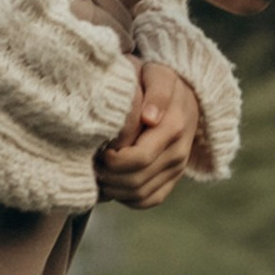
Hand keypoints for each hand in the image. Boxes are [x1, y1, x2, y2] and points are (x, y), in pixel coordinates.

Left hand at [95, 61, 200, 210]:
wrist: (184, 93)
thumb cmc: (158, 81)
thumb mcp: (157, 75)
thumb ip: (156, 92)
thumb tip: (149, 117)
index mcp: (173, 128)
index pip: (138, 158)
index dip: (111, 160)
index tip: (97, 147)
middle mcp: (178, 153)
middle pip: (135, 181)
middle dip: (107, 176)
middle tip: (91, 162)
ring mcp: (177, 169)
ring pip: (139, 195)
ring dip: (113, 189)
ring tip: (97, 172)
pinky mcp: (173, 179)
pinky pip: (149, 200)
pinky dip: (126, 198)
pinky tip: (111, 183)